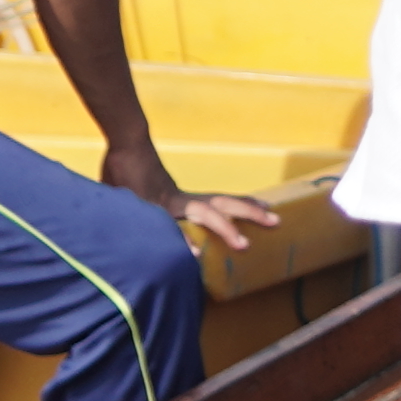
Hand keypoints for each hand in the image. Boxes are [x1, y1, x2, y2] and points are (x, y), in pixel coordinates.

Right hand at [105, 147, 277, 254]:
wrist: (125, 146)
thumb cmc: (131, 170)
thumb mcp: (149, 192)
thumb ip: (160, 205)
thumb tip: (165, 217)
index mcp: (183, 198)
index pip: (221, 201)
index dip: (244, 204)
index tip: (268, 208)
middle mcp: (182, 200)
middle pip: (222, 204)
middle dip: (249, 211)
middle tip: (275, 221)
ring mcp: (169, 204)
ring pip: (204, 214)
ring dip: (225, 228)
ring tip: (244, 245)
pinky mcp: (152, 209)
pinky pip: (170, 228)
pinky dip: (183, 239)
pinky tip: (196, 254)